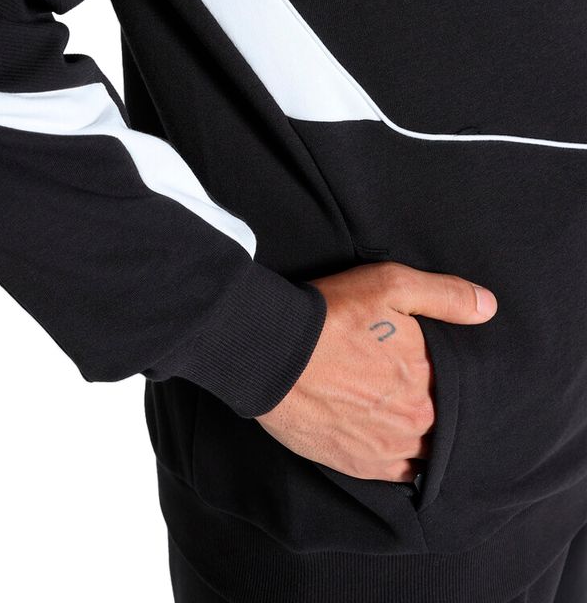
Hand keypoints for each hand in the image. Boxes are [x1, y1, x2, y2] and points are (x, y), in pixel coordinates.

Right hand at [255, 261, 497, 481]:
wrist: (270, 353)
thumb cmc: (329, 316)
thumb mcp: (390, 285)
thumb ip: (445, 296)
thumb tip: (488, 309)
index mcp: (431, 378)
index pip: (458, 386)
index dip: (446, 376)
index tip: (429, 365)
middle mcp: (417, 420)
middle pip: (441, 419)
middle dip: (431, 405)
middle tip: (410, 388)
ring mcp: (388, 448)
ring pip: (423, 449)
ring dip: (418, 436)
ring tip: (400, 416)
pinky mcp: (359, 465)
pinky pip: (397, 473)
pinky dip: (399, 461)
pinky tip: (391, 443)